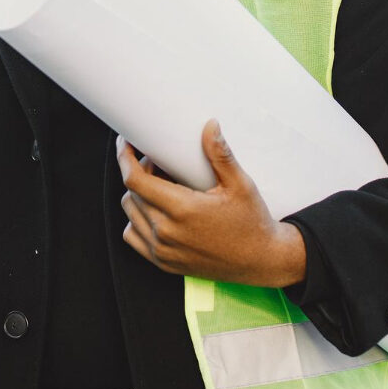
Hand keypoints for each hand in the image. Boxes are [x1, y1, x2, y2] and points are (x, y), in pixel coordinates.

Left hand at [116, 119, 305, 287]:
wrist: (262, 261)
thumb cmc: (252, 221)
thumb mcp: (240, 184)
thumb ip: (220, 154)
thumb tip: (209, 125)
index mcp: (182, 210)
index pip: (135, 180)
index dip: (125, 158)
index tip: (126, 143)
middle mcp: (167, 233)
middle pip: (131, 194)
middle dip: (139, 172)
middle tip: (158, 162)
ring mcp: (163, 251)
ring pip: (130, 214)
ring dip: (137, 195)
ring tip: (160, 185)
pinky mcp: (164, 264)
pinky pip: (133, 237)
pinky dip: (137, 220)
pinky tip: (156, 210)